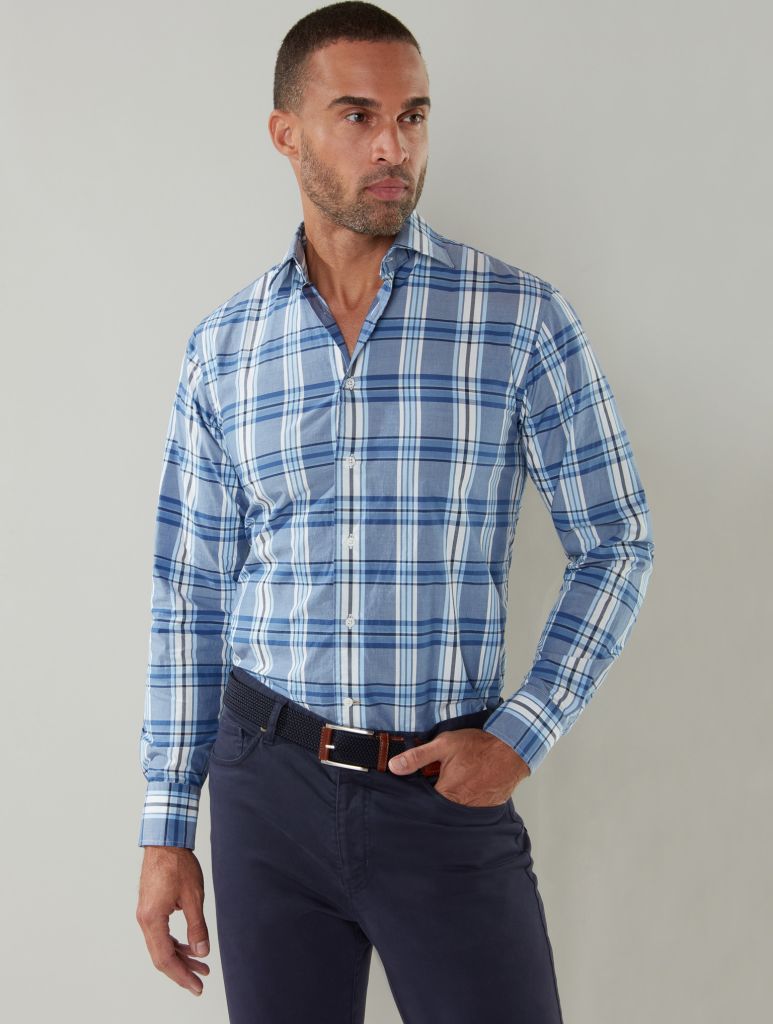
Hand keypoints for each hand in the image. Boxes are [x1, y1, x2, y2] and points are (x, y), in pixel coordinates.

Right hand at [136, 846, 210, 996]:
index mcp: (153, 919)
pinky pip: (161, 934)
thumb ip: (197, 927)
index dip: (182, 975)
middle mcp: (145, 920)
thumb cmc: (178, 864)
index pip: (165, 958)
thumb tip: (202, 952)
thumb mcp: (194, 896)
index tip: (197, 986)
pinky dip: (175, 943)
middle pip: (161, 956)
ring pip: (161, 945)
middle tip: (200, 982)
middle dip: (182, 971)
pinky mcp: (150, 908)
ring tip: (201, 965)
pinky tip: (189, 946)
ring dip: (180, 957)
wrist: (165, 841)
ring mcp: (146, 914)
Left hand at [388, 728, 530, 805]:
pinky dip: (466, 802)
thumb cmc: (479, 746)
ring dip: (450, 803)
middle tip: (436, 785)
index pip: (422, 805)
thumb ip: (417, 757)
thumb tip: (394, 767)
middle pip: (438, 810)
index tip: (413, 793)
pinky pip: (470, 810)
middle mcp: (460, 807)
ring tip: (454, 785)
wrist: (512, 750)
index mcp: (446, 794)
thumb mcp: (444, 745)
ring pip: (454, 812)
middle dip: (432, 802)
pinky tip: (467, 789)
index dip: (416, 798)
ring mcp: (475, 810)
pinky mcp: (486, 809)